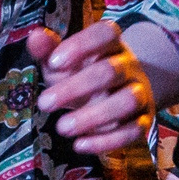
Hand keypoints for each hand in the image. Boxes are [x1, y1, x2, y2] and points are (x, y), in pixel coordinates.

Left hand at [27, 20, 161, 155]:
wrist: (115, 94)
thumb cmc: (80, 73)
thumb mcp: (62, 61)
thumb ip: (47, 50)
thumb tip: (35, 36)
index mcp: (110, 44)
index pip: (105, 34)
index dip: (81, 45)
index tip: (53, 62)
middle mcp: (129, 66)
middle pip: (109, 72)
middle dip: (75, 88)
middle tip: (43, 103)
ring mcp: (139, 93)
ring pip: (127, 101)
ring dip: (93, 117)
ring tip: (61, 127)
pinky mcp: (143, 120)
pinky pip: (133, 131)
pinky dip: (106, 141)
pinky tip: (79, 145)